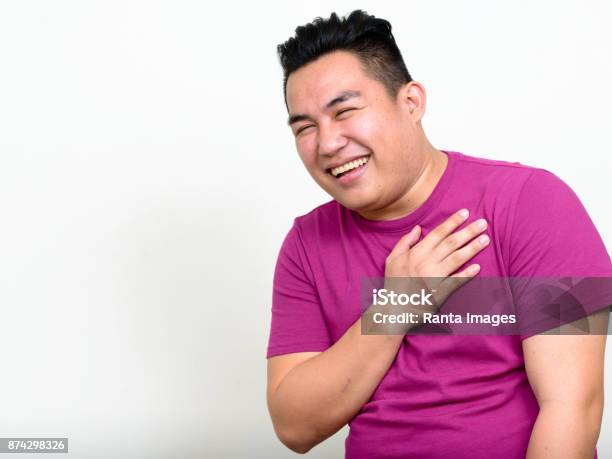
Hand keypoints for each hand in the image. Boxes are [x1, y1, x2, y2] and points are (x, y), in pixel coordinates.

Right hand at [364, 209, 488, 333]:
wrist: (393, 309)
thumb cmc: (393, 283)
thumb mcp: (392, 259)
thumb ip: (405, 242)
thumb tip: (417, 228)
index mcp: (416, 253)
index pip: (438, 233)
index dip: (452, 222)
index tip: (465, 213)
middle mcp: (426, 263)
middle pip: (451, 243)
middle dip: (468, 231)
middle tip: (483, 223)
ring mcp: (434, 278)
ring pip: (457, 259)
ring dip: (472, 248)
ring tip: (485, 239)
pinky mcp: (439, 293)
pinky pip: (456, 282)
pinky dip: (467, 274)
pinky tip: (477, 267)